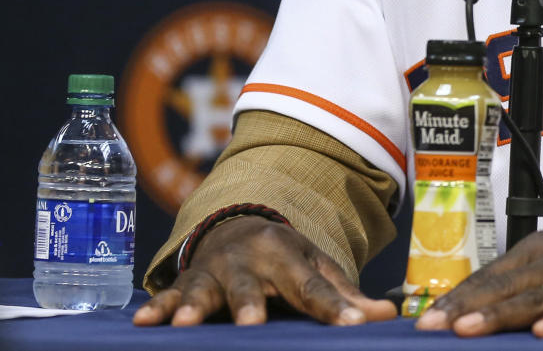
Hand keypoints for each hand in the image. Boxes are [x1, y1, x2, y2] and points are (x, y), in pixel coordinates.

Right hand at [131, 215, 396, 326]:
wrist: (238, 227)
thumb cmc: (285, 261)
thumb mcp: (316, 269)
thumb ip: (346, 297)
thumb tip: (389, 316)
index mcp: (288, 255)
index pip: (314, 287)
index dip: (334, 308)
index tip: (353, 326)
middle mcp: (249, 259)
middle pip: (252, 287)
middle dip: (251, 305)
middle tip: (252, 324)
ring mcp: (215, 270)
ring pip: (206, 289)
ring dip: (195, 305)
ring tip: (188, 323)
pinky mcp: (187, 281)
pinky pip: (168, 295)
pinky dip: (156, 307)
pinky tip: (141, 323)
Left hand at [415, 230, 542, 336]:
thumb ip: (519, 289)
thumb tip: (466, 316)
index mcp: (539, 249)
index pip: (488, 275)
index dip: (455, 298)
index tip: (422, 322)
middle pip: (503, 285)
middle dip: (463, 308)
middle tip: (428, 329)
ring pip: (535, 298)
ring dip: (499, 315)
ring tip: (466, 331)